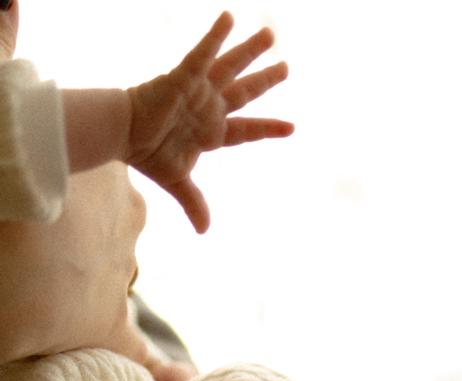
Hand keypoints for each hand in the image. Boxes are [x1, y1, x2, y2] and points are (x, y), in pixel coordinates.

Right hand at [127, 11, 293, 231]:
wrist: (122, 136)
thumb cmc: (147, 154)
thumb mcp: (177, 182)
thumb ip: (194, 203)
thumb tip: (204, 231)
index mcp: (211, 131)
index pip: (247, 129)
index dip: (269, 128)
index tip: (292, 127)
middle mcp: (209, 106)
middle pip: (246, 91)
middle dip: (266, 79)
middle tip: (286, 66)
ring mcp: (199, 89)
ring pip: (231, 67)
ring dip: (251, 51)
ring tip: (271, 35)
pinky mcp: (183, 77)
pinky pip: (202, 53)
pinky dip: (216, 36)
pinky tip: (230, 17)